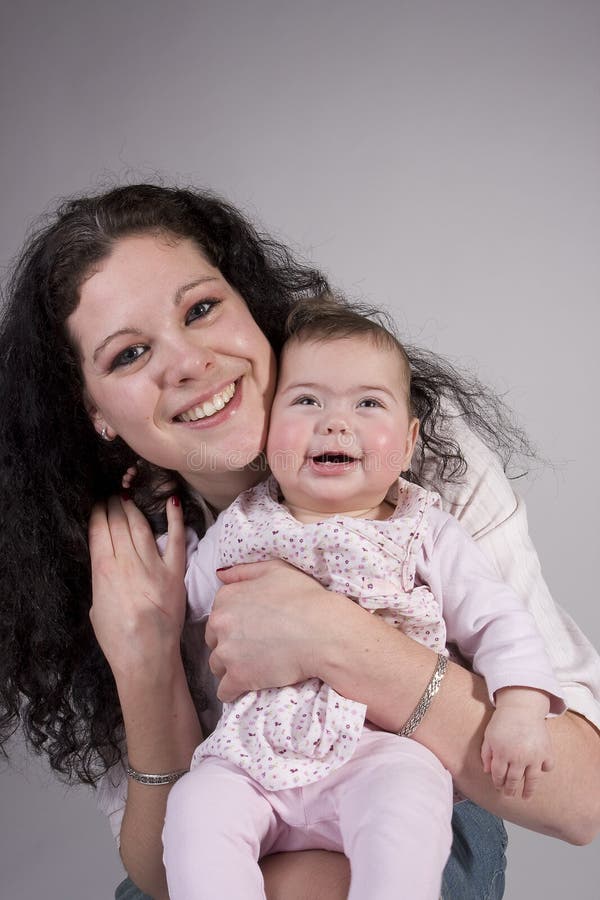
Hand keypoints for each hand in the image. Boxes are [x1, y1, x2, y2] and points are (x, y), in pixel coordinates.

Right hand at [88, 494, 185, 679]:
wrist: (146, 659)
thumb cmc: (118, 639)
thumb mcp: (97, 605)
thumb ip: (103, 578)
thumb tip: (109, 559)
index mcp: (103, 572)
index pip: (100, 529)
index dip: (99, 511)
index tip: (100, 503)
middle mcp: (127, 564)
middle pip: (119, 523)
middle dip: (115, 505)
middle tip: (114, 495)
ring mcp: (153, 567)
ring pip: (142, 526)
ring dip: (134, 507)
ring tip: (130, 496)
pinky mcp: (175, 574)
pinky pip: (176, 540)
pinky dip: (175, 518)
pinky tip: (172, 500)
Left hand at [205, 559, 339, 701]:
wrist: (324, 631)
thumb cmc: (306, 598)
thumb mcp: (276, 570)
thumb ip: (244, 571)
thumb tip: (221, 575)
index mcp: (227, 597)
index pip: (217, 616)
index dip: (233, 625)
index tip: (249, 631)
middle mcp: (220, 623)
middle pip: (214, 641)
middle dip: (229, 646)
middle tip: (252, 650)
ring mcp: (227, 651)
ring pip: (217, 666)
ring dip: (231, 668)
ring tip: (254, 667)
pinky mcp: (238, 677)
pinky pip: (225, 691)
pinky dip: (234, 691)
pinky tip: (248, 687)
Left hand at [481, 688, 553, 798]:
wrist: (521, 707)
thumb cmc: (502, 721)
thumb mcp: (489, 736)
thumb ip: (486, 754)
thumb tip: (486, 772)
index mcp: (502, 753)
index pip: (498, 775)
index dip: (497, 782)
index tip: (498, 787)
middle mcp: (518, 757)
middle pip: (513, 780)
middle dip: (510, 789)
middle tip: (509, 794)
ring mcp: (534, 756)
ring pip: (532, 780)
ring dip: (528, 790)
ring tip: (525, 797)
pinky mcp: (546, 751)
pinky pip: (547, 766)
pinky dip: (544, 769)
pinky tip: (539, 771)